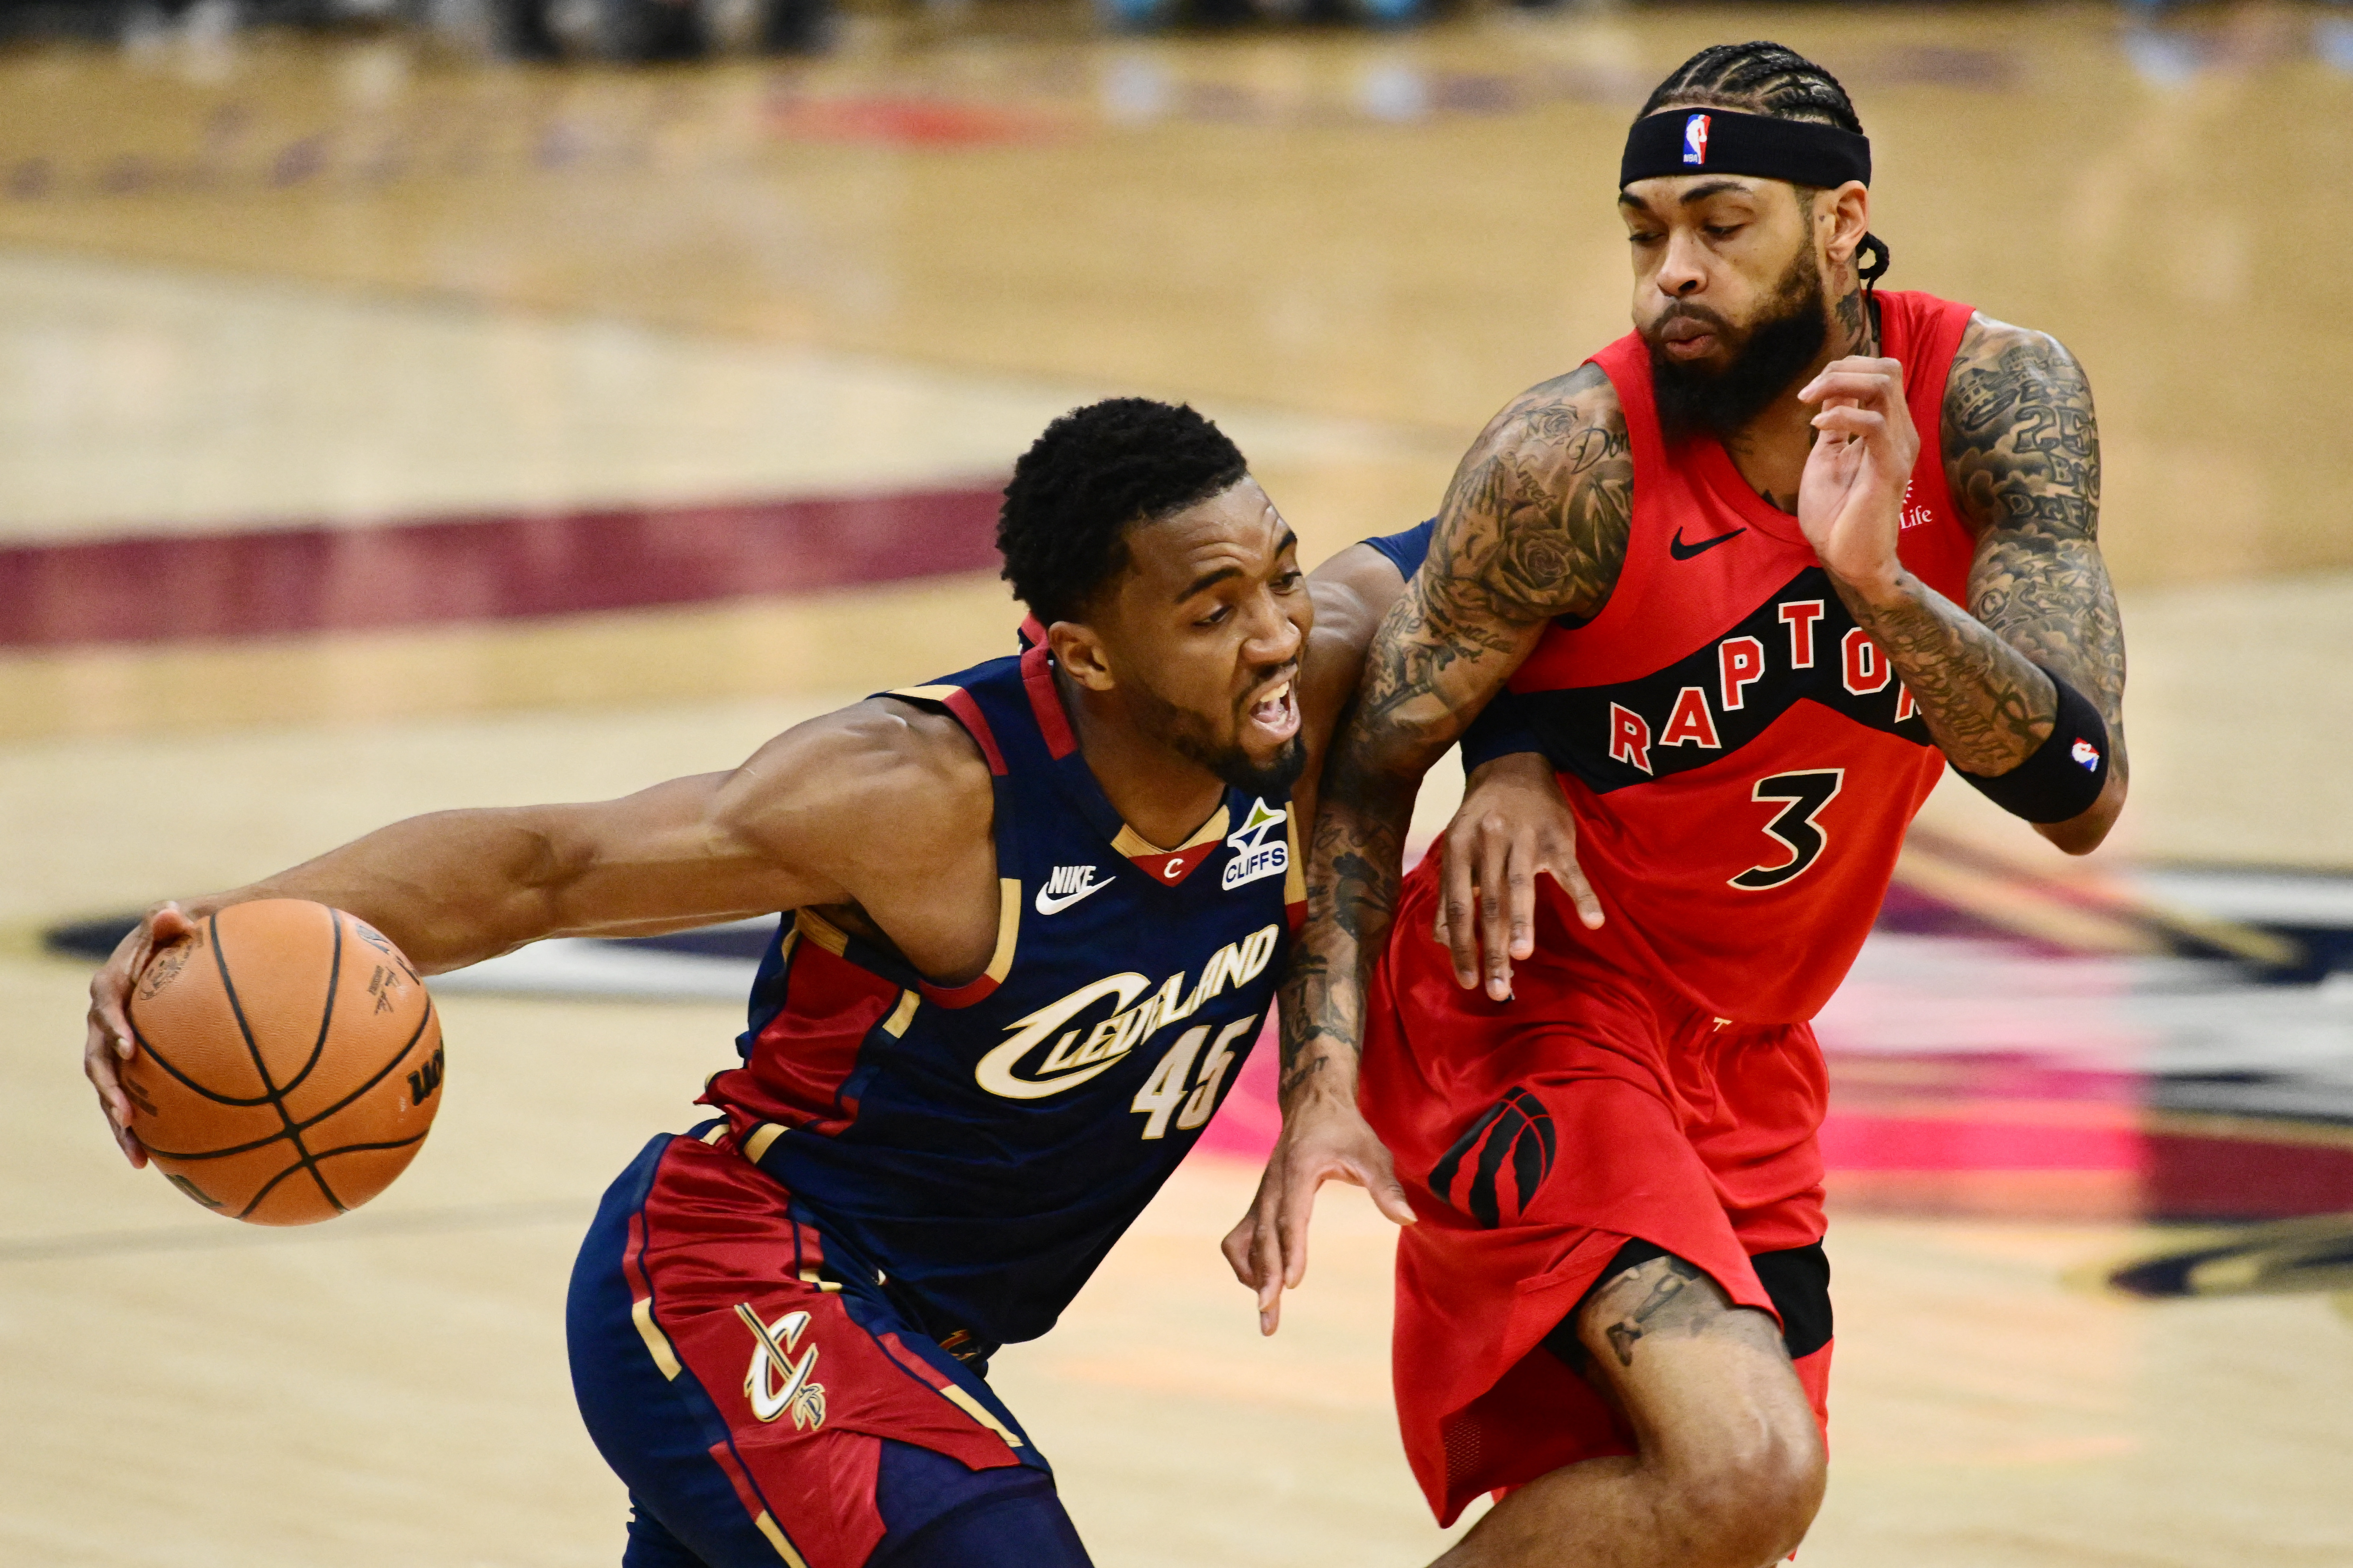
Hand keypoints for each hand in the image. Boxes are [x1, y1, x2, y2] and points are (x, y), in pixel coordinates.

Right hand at [83, 901, 198, 1167]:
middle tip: (126, 1116)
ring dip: (117, 1122)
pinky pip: (129, 1099)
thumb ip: (170, 920)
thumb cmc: (187, 934)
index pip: (107, 1005)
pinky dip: (138, 1129)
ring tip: (136, 1154)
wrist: (187, 951)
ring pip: (108, 1089)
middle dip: (109, 1090)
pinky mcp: (129, 1067)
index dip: (115, 1026)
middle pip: (97, 1059)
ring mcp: (113, 1047)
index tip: (131, 1048)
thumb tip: (172, 911)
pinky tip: (154, 1161)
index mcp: (113, 985)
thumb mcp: (180, 921)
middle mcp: (105, 1020)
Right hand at [1221, 1083, 1414, 1334]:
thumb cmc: (1346, 1131)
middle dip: (1264, 1279)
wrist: (1312, 1105)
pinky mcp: (1258, 1204)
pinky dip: (1247, 1263)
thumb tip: (1408, 1220)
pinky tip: (1263, 1284)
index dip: (1290, 1250)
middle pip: (1262, 1238)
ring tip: (1268, 1312)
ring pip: (1244, 1242)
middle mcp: (1272, 1187)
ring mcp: (1261, 1197)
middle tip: (1268, 1318)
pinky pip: (1240, 1239)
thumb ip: (1387, 1187)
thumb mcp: (1373, 1153)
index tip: (1291, 1284)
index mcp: (1298, 1171)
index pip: (1290, 1217)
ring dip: (1252, 1277)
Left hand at [1434, 752, 1600, 1000]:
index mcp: (1458, 848)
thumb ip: (1450, 892)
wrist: (1513, 766)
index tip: (1466, 981)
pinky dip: (1583, 896)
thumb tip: (1441, 940)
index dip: (1461, 947)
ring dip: (1522, 924)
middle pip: (1488, 903)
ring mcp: (1524, 839)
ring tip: (1521, 958)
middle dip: (1491, 950)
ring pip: (1521, 886)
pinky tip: (1592, 922)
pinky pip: (1571, 870)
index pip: (1458, 907)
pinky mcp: (1557, 837)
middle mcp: (1488, 842)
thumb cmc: (1481, 818)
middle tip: (1496, 989)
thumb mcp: (1457, 848)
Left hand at [1797, 356, 1917, 600]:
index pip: (1880, 371)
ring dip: (1839, 383)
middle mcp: (1900, 431)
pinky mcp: (1891, 469)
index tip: (1808, 392)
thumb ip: (1836, 421)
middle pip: (1887, 368)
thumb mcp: (1828, 454)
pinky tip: (1817, 428)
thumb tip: (1830, 389)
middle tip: (1808, 391)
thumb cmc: (1837, 513)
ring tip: (1808, 402)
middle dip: (1843, 367)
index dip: (1843, 368)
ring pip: (1883, 385)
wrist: (1847, 558)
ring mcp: (1899, 448)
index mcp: (1887, 427)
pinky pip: (1875, 425)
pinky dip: (1842, 416)